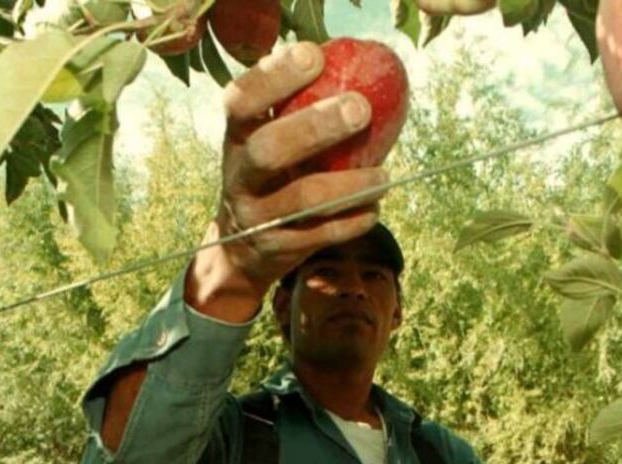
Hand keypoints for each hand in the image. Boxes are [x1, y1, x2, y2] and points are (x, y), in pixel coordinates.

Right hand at [186, 42, 389, 320]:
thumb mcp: (266, 141)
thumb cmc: (269, 178)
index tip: (313, 56)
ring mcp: (255, 215)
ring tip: (384, 177)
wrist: (239, 250)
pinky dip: (352, 221)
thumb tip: (361, 68)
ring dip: (350, 185)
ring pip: (301, 199)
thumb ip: (296, 111)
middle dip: (315, 127)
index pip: (241, 101)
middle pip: (268, 149)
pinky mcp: (276, 247)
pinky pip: (320, 234)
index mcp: (237, 137)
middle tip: (360, 109)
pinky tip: (373, 208)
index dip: (273, 77)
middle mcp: (239, 175)